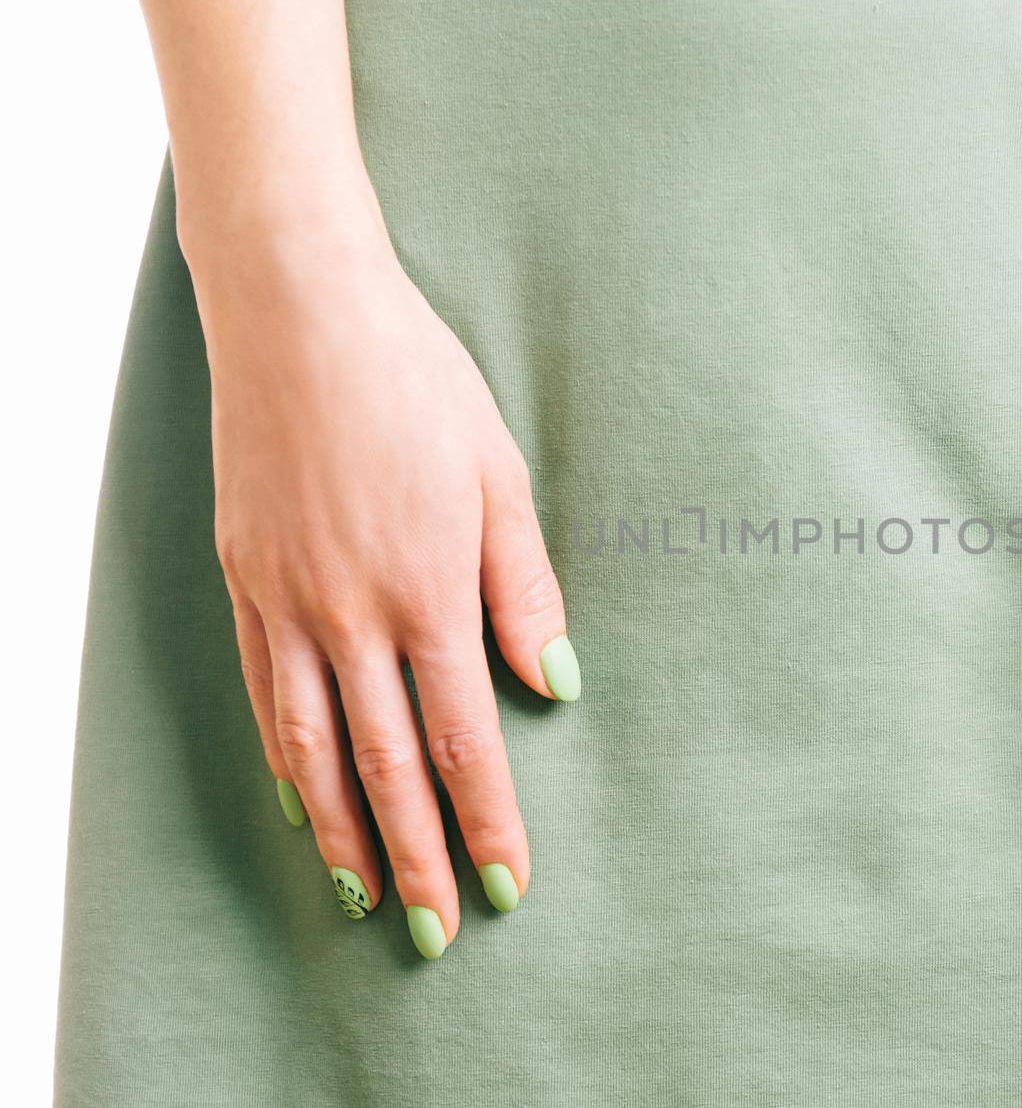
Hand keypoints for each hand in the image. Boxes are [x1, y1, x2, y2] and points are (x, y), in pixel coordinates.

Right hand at [196, 228, 578, 957]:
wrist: (299, 313)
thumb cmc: (419, 384)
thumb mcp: (499, 475)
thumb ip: (524, 588)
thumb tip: (554, 682)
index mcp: (429, 589)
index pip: (463, 739)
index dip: (488, 820)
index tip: (507, 885)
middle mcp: (351, 612)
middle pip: (386, 766)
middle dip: (418, 855)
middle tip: (437, 930)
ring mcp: (286, 599)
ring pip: (312, 748)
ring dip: (343, 831)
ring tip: (367, 893)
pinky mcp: (243, 577)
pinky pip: (265, 692)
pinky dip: (285, 760)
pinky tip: (301, 799)